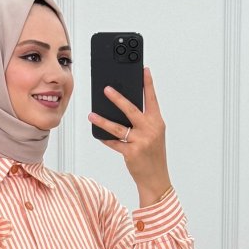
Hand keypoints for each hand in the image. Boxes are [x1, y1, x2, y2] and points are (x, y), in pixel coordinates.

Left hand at [87, 66, 170, 205]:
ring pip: (118, 127)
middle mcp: (150, 130)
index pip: (152, 99)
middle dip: (117, 98)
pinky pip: (114, 143)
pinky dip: (105, 139)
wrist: (156, 178)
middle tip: (106, 88)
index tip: (144, 70)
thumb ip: (142, 122)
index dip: (148, 84)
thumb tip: (121, 110)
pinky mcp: (131, 153)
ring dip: (103, 120)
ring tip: (92, 114)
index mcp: (157, 122)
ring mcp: (141, 141)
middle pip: (131, 109)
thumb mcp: (153, 135)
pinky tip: (97, 134)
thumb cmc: (153, 155)